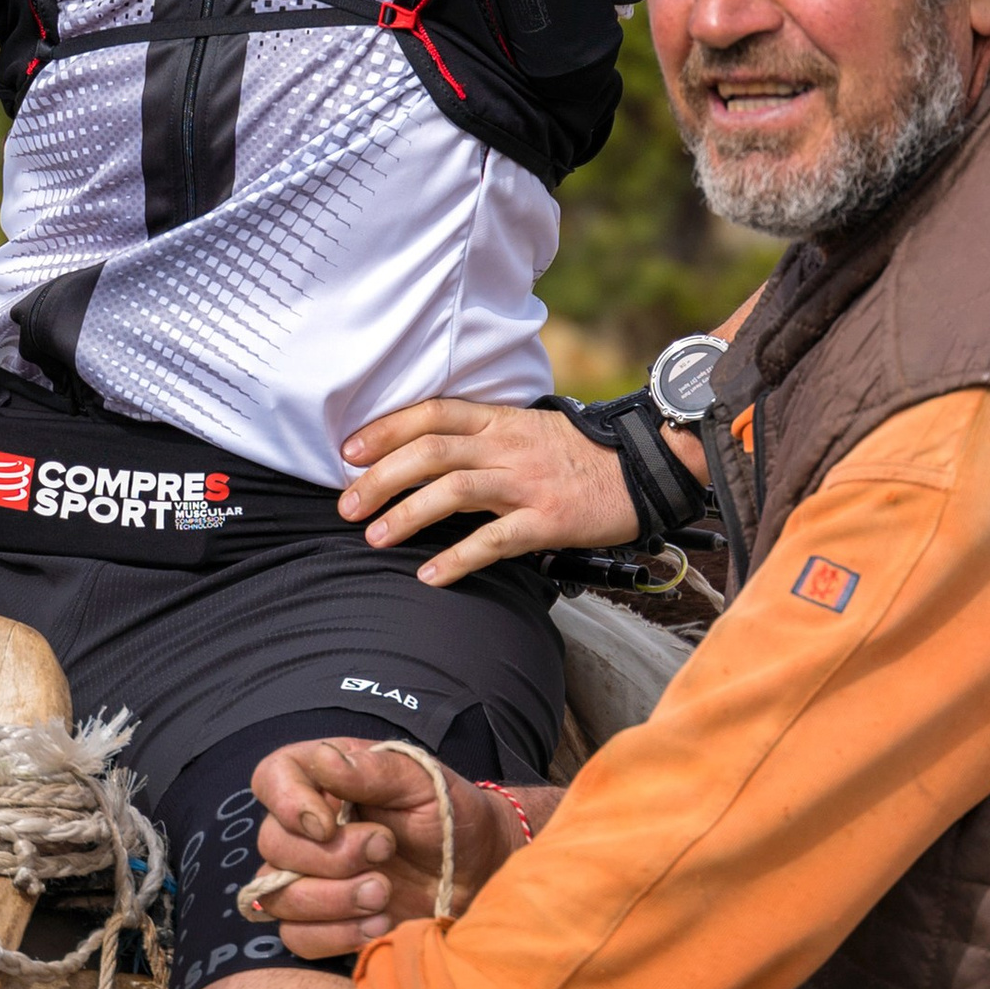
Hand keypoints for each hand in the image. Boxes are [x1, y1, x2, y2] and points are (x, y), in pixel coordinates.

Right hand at [241, 738, 541, 956]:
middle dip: (330, 858)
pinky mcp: (323, 922)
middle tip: (386, 852)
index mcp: (322, 779)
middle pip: (273, 846)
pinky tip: (378, 924)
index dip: (286, 803)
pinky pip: (297, 938)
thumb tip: (324, 760)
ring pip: (279, 897)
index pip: (271, 778)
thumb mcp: (422, 781)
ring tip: (384, 896)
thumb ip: (374, 770)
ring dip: (332, 902)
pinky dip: (335, 936)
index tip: (327, 825)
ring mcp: (310, 878)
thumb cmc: (449, 814)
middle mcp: (306, 828)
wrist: (478, 871)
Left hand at [338, 394, 658, 581]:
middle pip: (430, 452)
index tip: (347, 451)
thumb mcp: (524, 430)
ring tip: (374, 538)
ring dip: (407, 515)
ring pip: (454, 491)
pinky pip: (494, 539)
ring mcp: (526, 482)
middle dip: (380, 478)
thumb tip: (424, 454)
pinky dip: (457, 557)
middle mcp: (506, 445)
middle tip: (345, 505)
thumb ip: (479, 438)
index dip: (384, 430)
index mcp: (498, 420)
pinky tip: (429, 574)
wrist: (643, 468)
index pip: (431, 414)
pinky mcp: (547, 520)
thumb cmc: (577, 454)